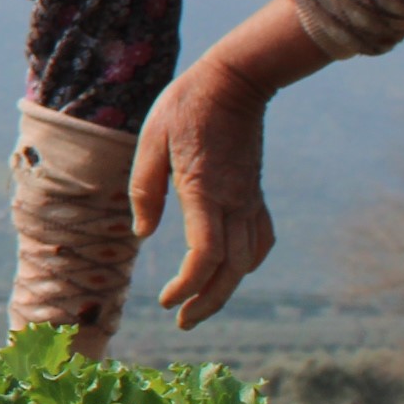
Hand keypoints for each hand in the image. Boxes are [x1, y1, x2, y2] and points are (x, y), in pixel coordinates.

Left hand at [128, 0, 329, 329]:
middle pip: (231, 268)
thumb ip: (145, 190)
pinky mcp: (255, 192)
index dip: (189, 286)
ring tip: (200, 306)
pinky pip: (261, 238)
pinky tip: (232, 272)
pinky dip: (249, 262)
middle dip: (208, 301)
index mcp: (204, 189)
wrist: (234, 81)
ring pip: (249, 259)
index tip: (166, 301)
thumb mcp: (150, 142)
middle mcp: (234, 200)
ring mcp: (249, 198)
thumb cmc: (185, 107)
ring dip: (227, 289)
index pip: (205, 255)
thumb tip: (142, 234)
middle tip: (182, 322)